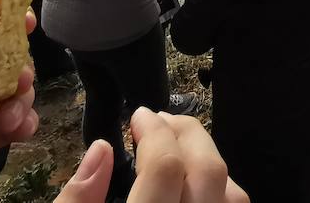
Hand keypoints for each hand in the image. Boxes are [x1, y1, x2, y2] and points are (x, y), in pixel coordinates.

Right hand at [55, 110, 247, 202]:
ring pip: (233, 195)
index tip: (138, 116)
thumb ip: (76, 201)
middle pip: (209, 172)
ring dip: (207, 161)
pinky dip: (218, 190)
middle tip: (158, 121)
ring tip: (175, 149)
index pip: (167, 168)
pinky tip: (189, 185)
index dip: (155, 132)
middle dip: (186, 133)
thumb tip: (101, 149)